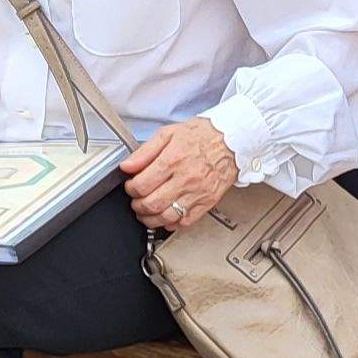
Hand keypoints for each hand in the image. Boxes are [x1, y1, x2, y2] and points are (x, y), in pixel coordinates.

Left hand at [120, 117, 239, 229]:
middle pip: (152, 204)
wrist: (231, 140)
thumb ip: (144, 152)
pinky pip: (186, 222)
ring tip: (146, 212)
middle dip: (137, 206)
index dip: (130, 189)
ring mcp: (197, 193)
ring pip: (166, 217)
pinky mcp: (207, 202)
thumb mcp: (168, 134)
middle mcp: (185, 179)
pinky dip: (171, 223)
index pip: (142, 184)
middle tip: (136, 201)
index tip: (130, 187)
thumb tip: (127, 166)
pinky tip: (166, 217)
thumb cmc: (201, 135)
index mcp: (173, 160)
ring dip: (150, 219)